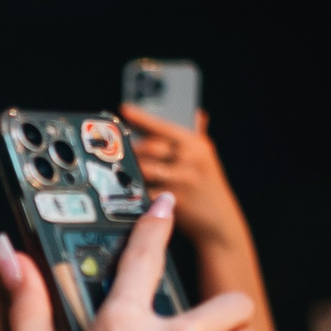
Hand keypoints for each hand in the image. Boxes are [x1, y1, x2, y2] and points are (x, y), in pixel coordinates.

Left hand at [119, 104, 249, 252]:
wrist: (219, 221)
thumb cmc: (207, 185)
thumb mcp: (205, 157)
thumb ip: (196, 134)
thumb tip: (193, 113)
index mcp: (196, 143)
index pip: (165, 126)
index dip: (142, 117)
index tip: (124, 109)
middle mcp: (191, 158)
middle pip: (150, 147)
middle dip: (129, 148)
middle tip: (111, 148)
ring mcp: (183, 180)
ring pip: (145, 169)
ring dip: (128, 169)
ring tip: (112, 167)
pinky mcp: (174, 201)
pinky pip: (146, 193)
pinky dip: (133, 190)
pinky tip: (121, 189)